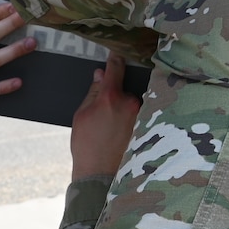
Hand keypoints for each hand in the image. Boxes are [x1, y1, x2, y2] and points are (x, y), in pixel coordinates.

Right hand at [70, 52, 140, 179]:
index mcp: (111, 97)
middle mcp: (131, 103)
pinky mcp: (147, 127)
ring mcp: (142, 115)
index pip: (115, 68)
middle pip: (124, 89)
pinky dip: (130, 121)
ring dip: (123, 110)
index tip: (116, 52)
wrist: (100, 175)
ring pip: (132, 104)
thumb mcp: (81, 115)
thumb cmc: (86, 146)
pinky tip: (119, 135)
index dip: (114, 58)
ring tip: (110, 130)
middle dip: (115, 95)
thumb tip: (101, 74)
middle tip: (103, 114)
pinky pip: (139, 116)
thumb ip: (93, 92)